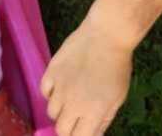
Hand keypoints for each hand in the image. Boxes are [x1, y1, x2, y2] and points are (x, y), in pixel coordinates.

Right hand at [40, 15, 133, 135]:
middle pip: (61, 129)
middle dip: (68, 128)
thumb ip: (103, 120)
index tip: (81, 131)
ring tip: (70, 98)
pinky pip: (44, 91)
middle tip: (75, 119)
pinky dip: (50, 93)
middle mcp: (73, 103)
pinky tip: (61, 86)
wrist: (106, 35)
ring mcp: (59, 86)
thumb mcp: (117, 98)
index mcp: (92, 112)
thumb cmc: (117, 67)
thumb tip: (92, 134)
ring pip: (51, 111)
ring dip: (60, 110)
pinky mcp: (51, 70)